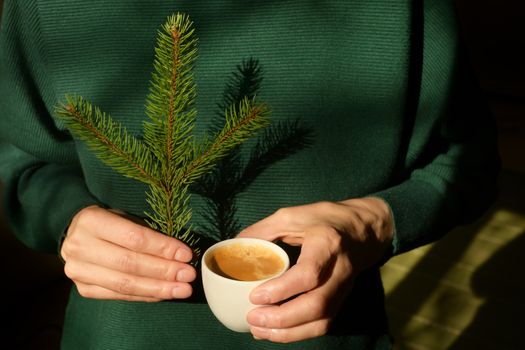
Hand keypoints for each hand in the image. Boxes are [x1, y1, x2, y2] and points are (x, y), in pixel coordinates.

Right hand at [61, 206, 195, 301]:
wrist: (74, 232)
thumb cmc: (110, 222)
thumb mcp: (124, 216)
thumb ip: (146, 233)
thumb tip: (179, 254)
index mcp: (92, 221)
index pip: (134, 238)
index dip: (162, 248)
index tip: (186, 255)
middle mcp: (80, 246)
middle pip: (130, 264)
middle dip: (163, 271)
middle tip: (188, 275)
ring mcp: (78, 271)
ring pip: (124, 284)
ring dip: (158, 288)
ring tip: (182, 290)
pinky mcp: (83, 288)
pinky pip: (119, 296)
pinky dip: (145, 296)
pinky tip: (164, 294)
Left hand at [238, 198, 392, 342]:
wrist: (364, 230)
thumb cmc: (326, 219)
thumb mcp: (293, 215)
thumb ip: (264, 230)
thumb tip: (235, 246)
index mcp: (327, 243)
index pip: (309, 274)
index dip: (281, 290)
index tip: (255, 295)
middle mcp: (339, 270)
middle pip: (316, 305)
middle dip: (282, 318)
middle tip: (252, 318)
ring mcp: (343, 289)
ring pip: (321, 321)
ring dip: (288, 332)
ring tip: (259, 330)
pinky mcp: (341, 300)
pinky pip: (322, 324)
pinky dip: (298, 333)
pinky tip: (275, 331)